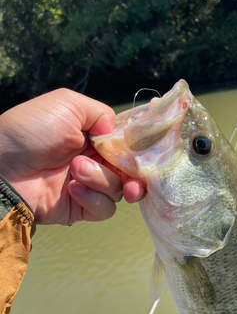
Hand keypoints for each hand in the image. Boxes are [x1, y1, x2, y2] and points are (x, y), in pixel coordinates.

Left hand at [0, 89, 145, 224]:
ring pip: (118, 190)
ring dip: (101, 180)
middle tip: (131, 182)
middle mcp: (95, 161)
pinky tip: (72, 188)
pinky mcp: (81, 208)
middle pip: (130, 173)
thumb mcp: (67, 104)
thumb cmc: (31, 131)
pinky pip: (105, 208)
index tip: (144, 155)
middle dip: (134, 177)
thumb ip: (100, 113)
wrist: (3, 167)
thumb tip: (117, 132)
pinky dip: (93, 198)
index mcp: (93, 137)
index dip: (139, 152)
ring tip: (76, 170)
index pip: (127, 147)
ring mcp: (89, 186)